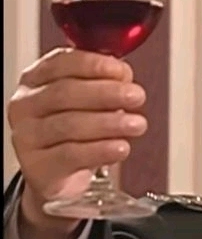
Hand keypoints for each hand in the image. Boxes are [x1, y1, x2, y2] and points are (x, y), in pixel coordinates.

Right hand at [7, 48, 147, 238]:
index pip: (61, 63)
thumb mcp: (90, 100)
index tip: (122, 71)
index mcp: (37, 79)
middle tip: (137, 96)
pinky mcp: (37, 167)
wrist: (60, 174)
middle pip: (66, 93)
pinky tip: (121, 147)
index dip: (94, 65)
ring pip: (70, 125)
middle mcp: (26, 105)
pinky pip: (71, 155)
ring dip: (110, 123)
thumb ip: (105, 82)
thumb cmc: (78, 129)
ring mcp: (27, 136)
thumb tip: (124, 75)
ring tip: (137, 124)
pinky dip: (101, 150)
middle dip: (107, 93)